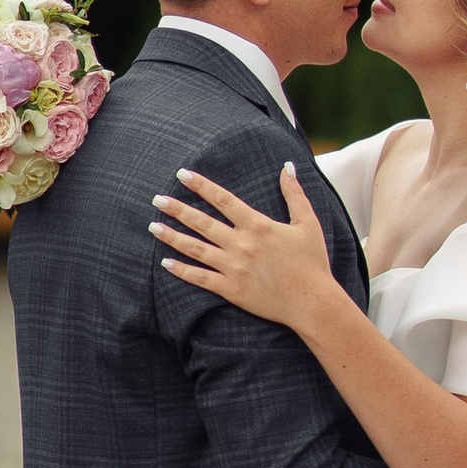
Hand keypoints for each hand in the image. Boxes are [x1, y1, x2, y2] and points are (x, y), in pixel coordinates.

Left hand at [151, 164, 339, 332]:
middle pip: (202, 223)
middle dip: (177, 209)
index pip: (222, 199)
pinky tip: (166, 262)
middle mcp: (241, 245)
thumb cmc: (312, 262)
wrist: (312, 301)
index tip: (183, 175)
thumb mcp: (307, 223)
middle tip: (157, 199)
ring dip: (172, 237)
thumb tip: (287, 166)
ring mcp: (234, 268)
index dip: (201, 186)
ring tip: (153, 226)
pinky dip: (182, 270)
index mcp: (257, 225)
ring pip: (196, 249)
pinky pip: (201, 278)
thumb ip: (294, 194)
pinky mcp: (231, 290)